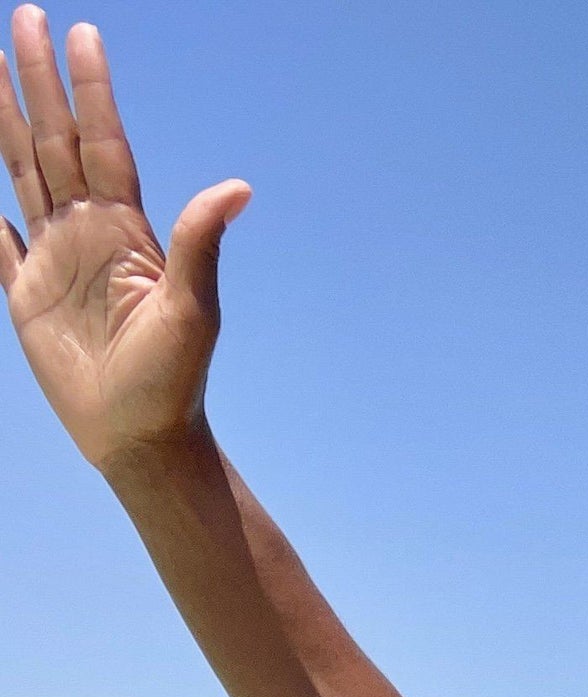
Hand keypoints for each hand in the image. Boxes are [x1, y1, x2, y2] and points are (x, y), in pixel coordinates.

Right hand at [0, 9, 247, 466]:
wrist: (142, 439)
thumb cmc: (174, 380)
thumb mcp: (193, 310)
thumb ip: (200, 243)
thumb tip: (239, 187)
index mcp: (123, 230)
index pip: (102, 142)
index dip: (91, 90)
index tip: (82, 34)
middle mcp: (86, 233)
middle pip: (54, 139)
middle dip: (38, 79)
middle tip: (23, 15)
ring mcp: (53, 260)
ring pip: (20, 169)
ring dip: (4, 116)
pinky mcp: (26, 295)